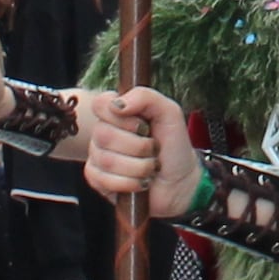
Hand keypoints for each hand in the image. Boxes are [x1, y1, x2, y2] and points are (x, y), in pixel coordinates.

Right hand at [84, 85, 200, 219]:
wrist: (180, 181)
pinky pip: (104, 180)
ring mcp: (98, 156)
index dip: (122, 118)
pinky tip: (141, 181)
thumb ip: (146, 97)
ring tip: (150, 166)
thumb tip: (117, 104)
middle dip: (139, 146)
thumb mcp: (169, 113)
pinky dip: (130, 183)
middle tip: (153, 149)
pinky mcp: (97, 180)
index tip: (142, 125)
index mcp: (118, 112)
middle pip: (104, 134)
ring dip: (139, 166)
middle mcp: (104, 132)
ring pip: (107, 160)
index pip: (101, 104)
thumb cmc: (174, 146)